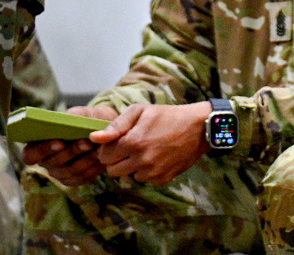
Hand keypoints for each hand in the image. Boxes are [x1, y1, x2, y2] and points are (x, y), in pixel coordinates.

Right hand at [22, 105, 118, 186]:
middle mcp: (46, 162)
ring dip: (85, 159)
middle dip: (71, 152)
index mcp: (37, 146)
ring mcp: (59, 173)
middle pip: (53, 163)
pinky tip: (102, 158)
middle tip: (86, 142)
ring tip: (97, 148)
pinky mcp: (74, 180)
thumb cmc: (83, 120)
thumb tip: (68, 121)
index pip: (30, 154)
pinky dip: (93, 168)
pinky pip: (82, 178)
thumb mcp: (78, 114)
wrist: (100, 129)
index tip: (59, 142)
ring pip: (69, 171)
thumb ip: (71, 117)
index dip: (42, 150)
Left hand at [91, 102, 211, 184]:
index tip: (119, 142)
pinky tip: (157, 158)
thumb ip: (116, 125)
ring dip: (132, 167)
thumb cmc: (168, 115)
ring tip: (146, 151)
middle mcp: (141, 160)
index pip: (104, 156)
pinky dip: (147, 172)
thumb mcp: (141, 111)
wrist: (199, 127)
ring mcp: (153, 172)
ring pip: (128, 177)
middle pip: (112, 171)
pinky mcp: (163, 179)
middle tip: (131, 148)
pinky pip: (145, 180)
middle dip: (117, 160)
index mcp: (133, 142)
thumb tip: (94, 138)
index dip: (109, 149)